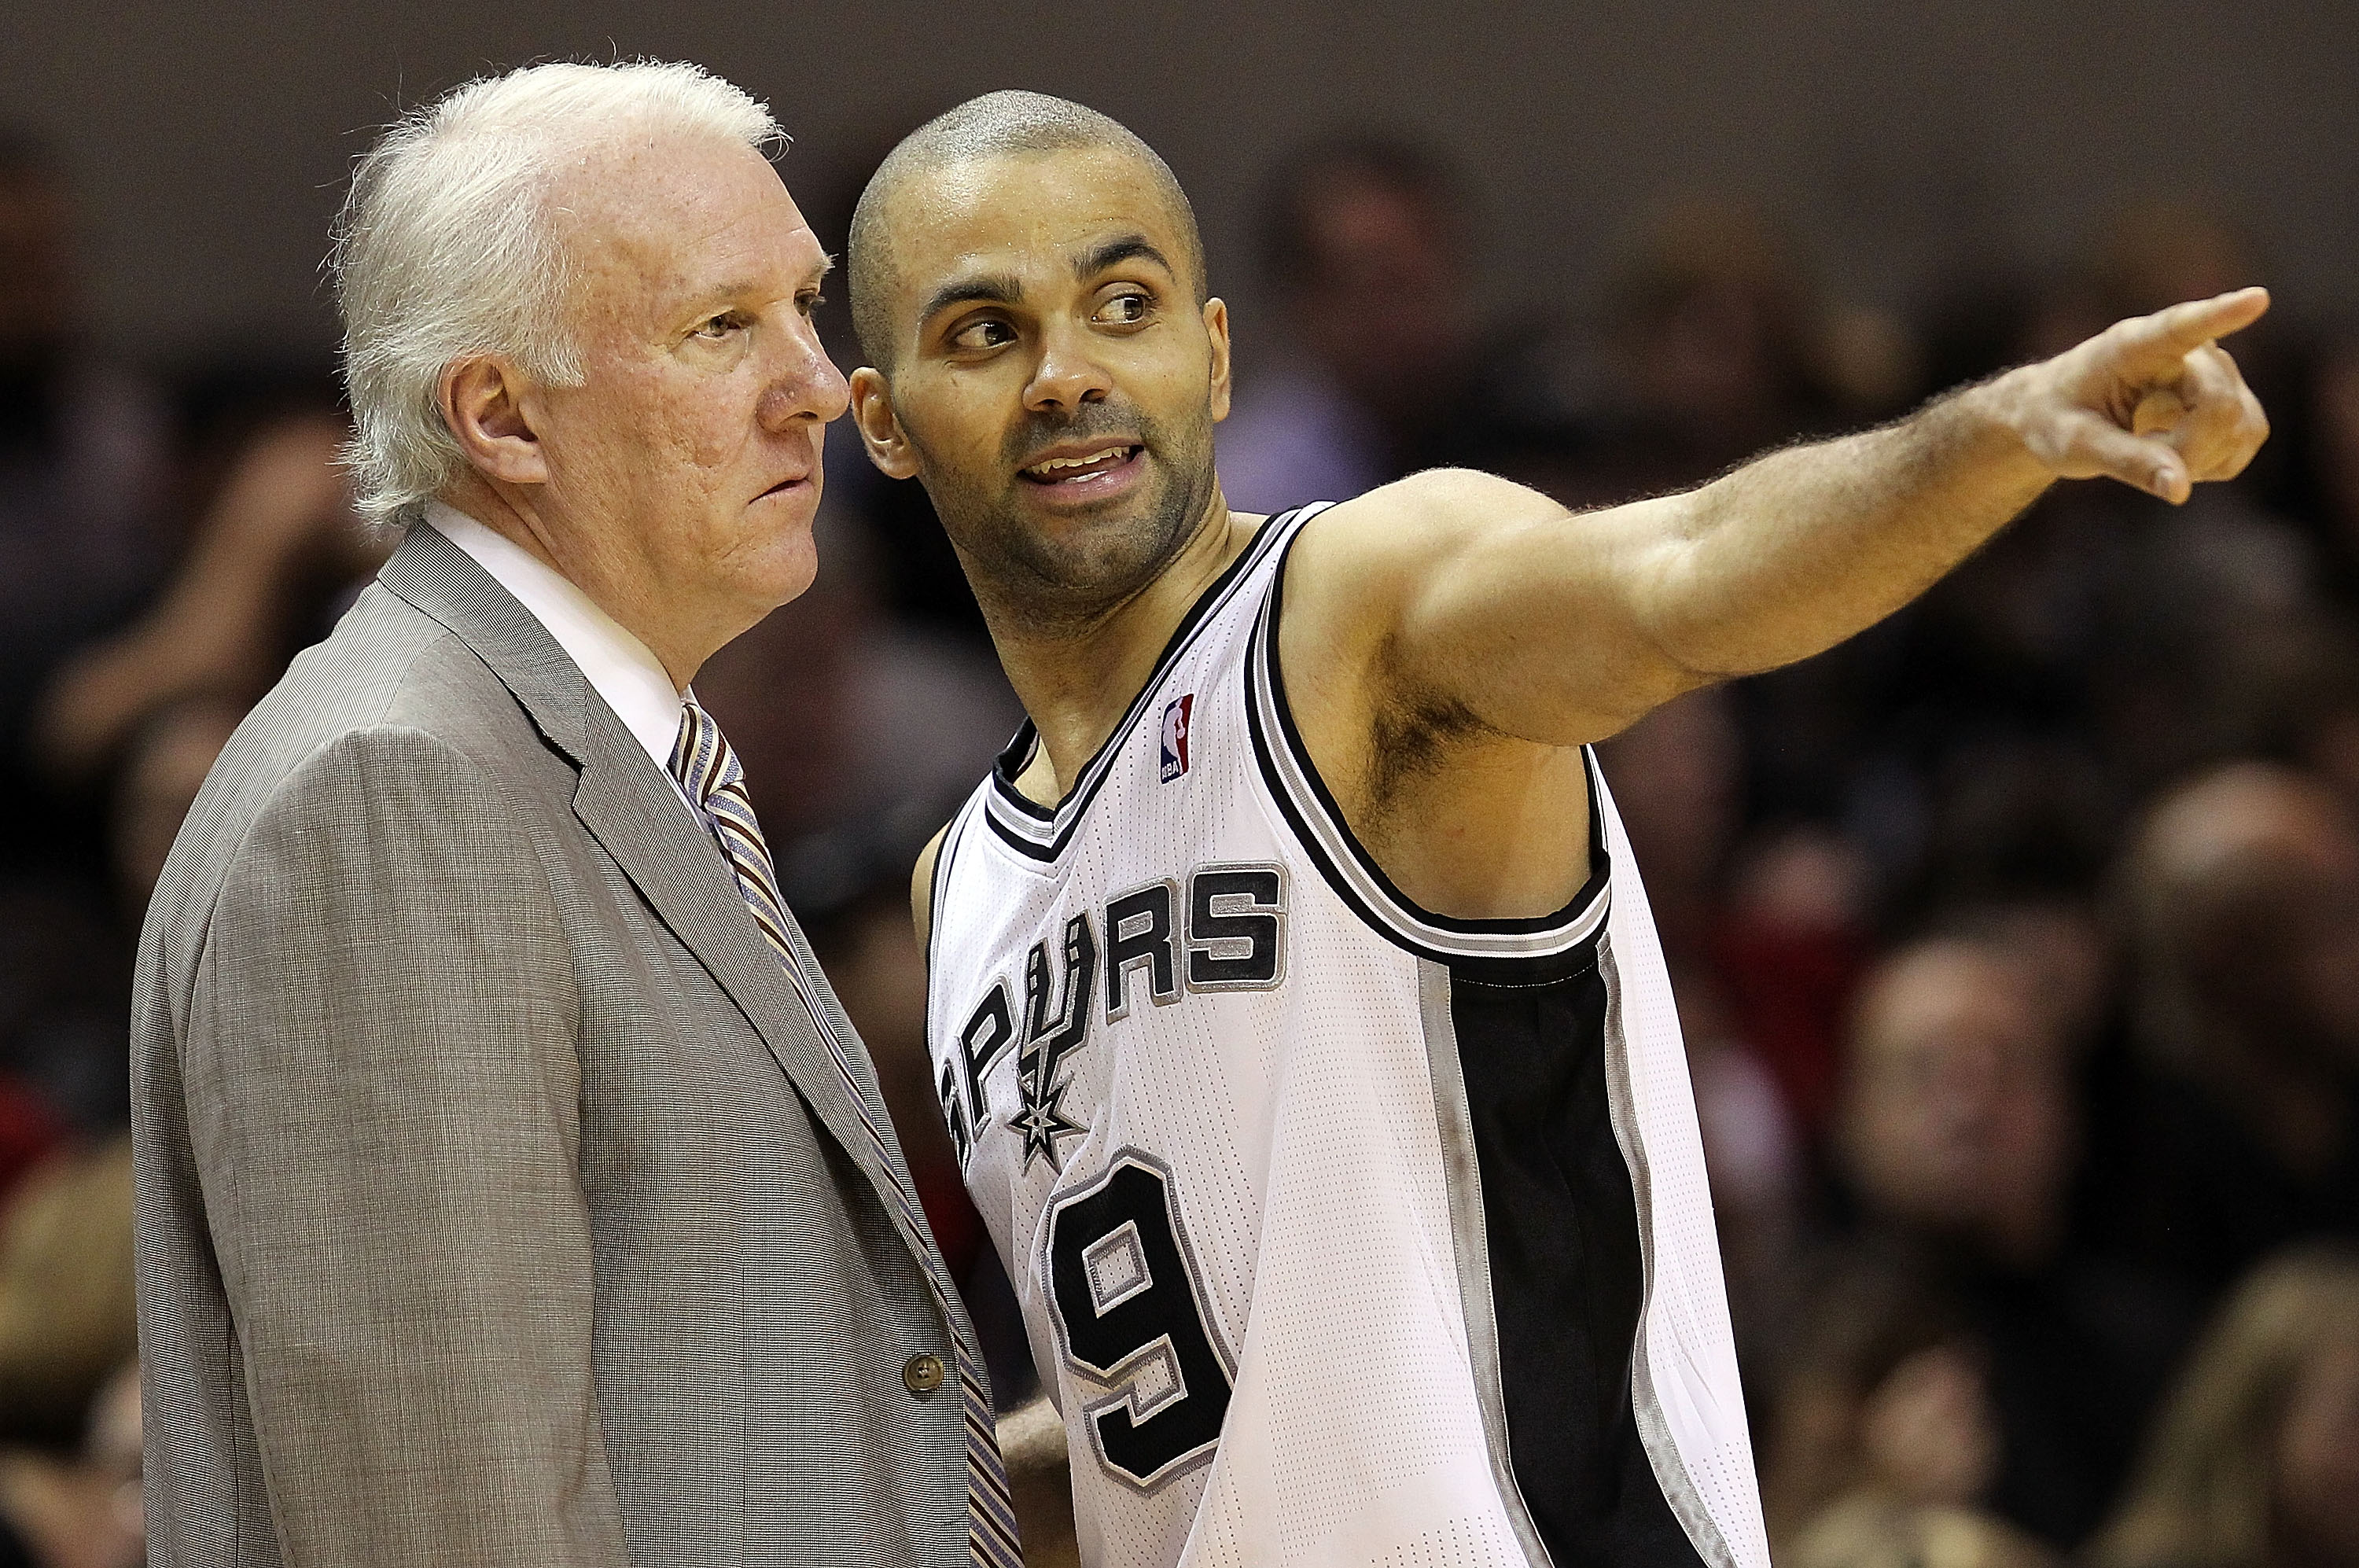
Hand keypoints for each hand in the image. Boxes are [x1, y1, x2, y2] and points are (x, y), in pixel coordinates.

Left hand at [1990, 286, 2271, 503]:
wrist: (2054, 415)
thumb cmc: (2056, 419)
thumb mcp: (2074, 445)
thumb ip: (2126, 462)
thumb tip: (2181, 489)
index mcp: (2134, 345)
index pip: (2182, 327)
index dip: (2221, 314)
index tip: (2257, 299)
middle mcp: (2186, 349)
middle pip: (2220, 406)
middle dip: (2186, 449)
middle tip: (2135, 452)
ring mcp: (2218, 372)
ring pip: (2240, 425)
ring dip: (2198, 456)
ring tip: (2148, 446)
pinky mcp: (2235, 399)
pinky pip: (2246, 438)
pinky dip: (2212, 461)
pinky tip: (2174, 453)